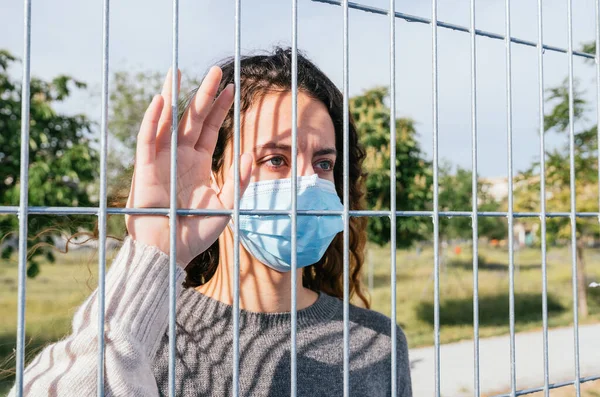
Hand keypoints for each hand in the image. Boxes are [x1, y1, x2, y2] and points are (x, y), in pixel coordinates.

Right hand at [125, 67, 252, 265]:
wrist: (172, 252)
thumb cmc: (197, 231)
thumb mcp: (226, 205)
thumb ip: (237, 180)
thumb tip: (248, 153)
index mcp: (199, 163)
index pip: (211, 128)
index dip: (221, 108)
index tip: (234, 88)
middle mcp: (181, 156)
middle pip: (192, 118)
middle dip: (203, 94)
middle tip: (215, 70)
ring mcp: (162, 160)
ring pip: (167, 121)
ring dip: (171, 97)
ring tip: (177, 72)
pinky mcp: (146, 169)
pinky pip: (148, 140)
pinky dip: (152, 121)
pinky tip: (160, 101)